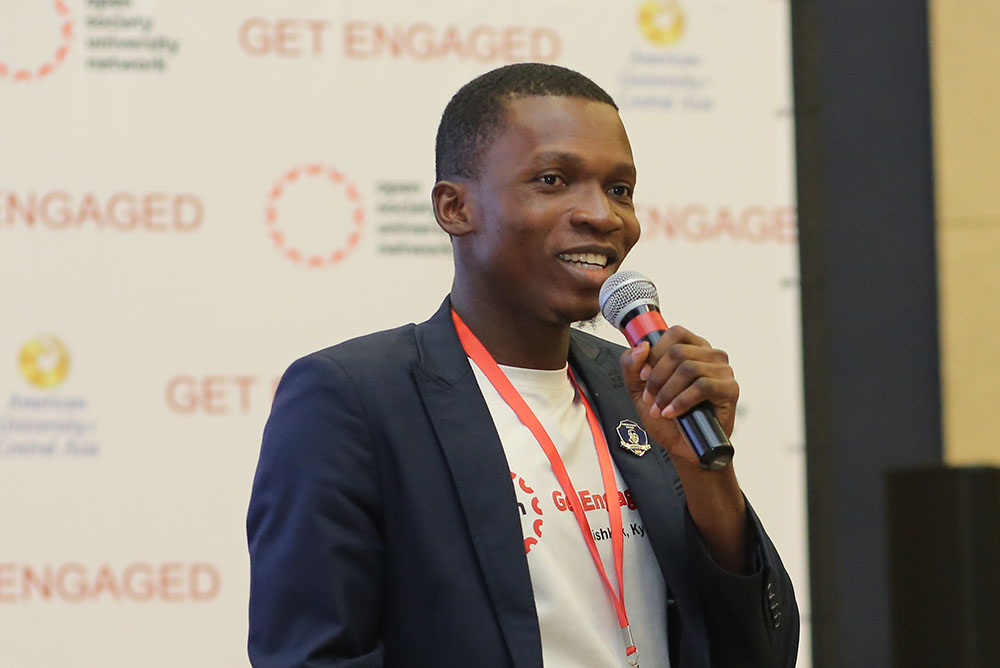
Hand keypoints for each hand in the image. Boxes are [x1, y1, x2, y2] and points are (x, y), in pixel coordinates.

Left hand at [619, 326, 738, 466]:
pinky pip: (703, 386)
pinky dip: (681, 401)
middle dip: (657, 378)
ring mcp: (723, 371)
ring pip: (689, 368)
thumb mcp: (638, 389)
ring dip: (667, 392)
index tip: (643, 375)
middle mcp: (710, 355)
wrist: (683, 447)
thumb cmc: (666, 415)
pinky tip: (672, 413)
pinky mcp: (730, 389)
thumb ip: (631, 365)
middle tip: (650, 398)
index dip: (654, 353)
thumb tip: (641, 347)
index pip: (674, 333)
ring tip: (660, 409)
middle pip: (678, 352)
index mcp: (692, 347)